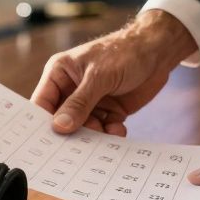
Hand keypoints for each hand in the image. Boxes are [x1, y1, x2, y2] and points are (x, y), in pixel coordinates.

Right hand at [31, 10, 198, 134]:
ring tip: (106, 136)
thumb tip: (59, 126)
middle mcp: (71, 89)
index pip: (42, 102)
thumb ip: (79, 103)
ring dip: (94, 135)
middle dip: (71, 132)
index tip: (46, 143)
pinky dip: (110, 134)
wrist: (158, 51)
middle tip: (78, 148)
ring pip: (84, 128)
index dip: (41, 122)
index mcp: (59, 74)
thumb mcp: (98, 77)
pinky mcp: (108, 110)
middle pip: (62, 119)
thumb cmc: (124, 52)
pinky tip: (118, 130)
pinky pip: (103, 129)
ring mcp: (90, 101)